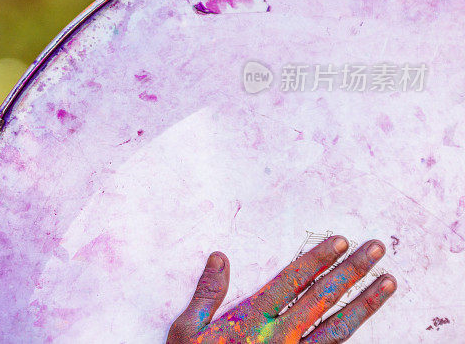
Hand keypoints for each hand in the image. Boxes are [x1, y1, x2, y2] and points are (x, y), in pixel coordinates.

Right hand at [167, 236, 395, 342]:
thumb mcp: (187, 332)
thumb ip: (206, 294)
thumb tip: (219, 257)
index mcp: (252, 320)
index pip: (293, 282)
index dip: (318, 259)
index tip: (341, 241)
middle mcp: (280, 337)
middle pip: (323, 298)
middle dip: (351, 271)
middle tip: (375, 249)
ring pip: (338, 329)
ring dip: (365, 303)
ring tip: (388, 283)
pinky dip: (350, 337)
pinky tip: (365, 323)